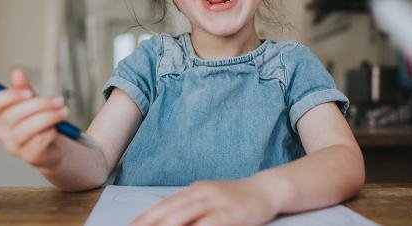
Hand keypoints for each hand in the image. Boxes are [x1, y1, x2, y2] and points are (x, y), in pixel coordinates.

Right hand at [0, 69, 68, 168]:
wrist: (54, 146)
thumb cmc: (41, 122)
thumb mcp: (33, 102)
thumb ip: (24, 89)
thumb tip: (16, 72)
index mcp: (1, 114)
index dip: (11, 96)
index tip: (30, 92)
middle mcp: (3, 131)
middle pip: (14, 114)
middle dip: (40, 104)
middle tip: (59, 100)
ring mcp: (14, 146)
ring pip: (26, 129)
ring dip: (49, 117)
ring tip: (64, 112)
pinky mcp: (28, 156)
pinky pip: (37, 142)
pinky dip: (49, 133)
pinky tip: (56, 129)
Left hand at [131, 178, 277, 225]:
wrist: (265, 190)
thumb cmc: (234, 199)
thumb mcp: (209, 200)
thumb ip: (190, 210)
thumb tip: (167, 221)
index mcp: (194, 190)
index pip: (164, 205)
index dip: (146, 217)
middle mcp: (201, 193)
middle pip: (170, 210)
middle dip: (150, 223)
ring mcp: (217, 201)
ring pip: (185, 214)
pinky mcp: (231, 212)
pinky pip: (211, 222)